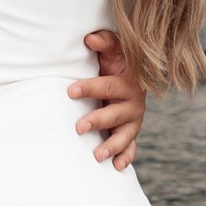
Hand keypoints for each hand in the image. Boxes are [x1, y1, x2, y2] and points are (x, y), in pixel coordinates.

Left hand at [70, 30, 145, 169]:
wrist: (135, 79)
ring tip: (97, 155)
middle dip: (97, 121)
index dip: (90, 88)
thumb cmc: (117, 64)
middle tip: (79, 128)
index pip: (108, 86)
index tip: (71, 91)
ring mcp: (133, 121)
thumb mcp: (114, 51)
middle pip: (115, 114)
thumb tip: (89, 38)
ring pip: (124, 135)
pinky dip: (126, 157)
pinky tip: (116, 167)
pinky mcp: (132, 134)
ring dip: (112, 145)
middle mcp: (133, 103)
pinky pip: (131, 148)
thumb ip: (104, 43)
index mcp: (128, 82)